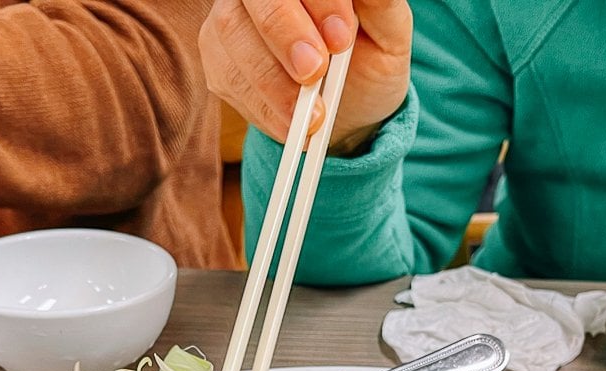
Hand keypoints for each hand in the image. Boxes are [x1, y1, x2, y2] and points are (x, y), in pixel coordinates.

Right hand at [200, 0, 411, 154]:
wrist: (347, 110)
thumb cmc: (368, 62)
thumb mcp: (388, 36)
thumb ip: (379, 5)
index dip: (319, 1)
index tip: (340, 38)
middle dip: (285, 33)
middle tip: (314, 73)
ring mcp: (232, 18)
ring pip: (233, 34)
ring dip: (272, 81)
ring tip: (311, 115)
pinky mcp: (217, 57)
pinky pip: (226, 75)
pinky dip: (262, 106)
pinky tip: (291, 124)